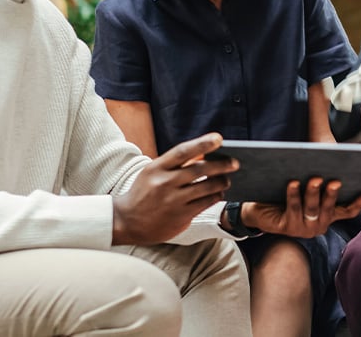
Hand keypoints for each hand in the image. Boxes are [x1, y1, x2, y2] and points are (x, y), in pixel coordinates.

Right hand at [112, 133, 236, 245]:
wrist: (125, 222)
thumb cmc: (144, 193)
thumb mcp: (152, 173)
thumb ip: (174, 164)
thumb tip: (203, 153)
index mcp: (156, 168)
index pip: (182, 151)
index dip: (202, 144)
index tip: (219, 138)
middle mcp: (165, 183)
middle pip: (200, 170)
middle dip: (222, 165)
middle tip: (235, 162)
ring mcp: (173, 201)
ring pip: (207, 188)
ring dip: (222, 182)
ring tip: (227, 180)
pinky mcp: (181, 216)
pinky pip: (205, 203)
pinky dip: (216, 197)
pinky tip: (218, 194)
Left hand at [244, 178, 360, 238]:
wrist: (258, 209)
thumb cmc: (285, 195)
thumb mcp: (308, 187)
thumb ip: (321, 180)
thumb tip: (333, 156)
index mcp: (326, 217)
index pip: (347, 212)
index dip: (358, 203)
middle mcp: (317, 226)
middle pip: (329, 208)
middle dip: (332, 194)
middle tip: (335, 181)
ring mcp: (303, 229)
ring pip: (312, 209)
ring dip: (313, 193)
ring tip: (315, 179)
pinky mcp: (288, 228)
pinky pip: (293, 209)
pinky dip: (294, 195)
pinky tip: (293, 182)